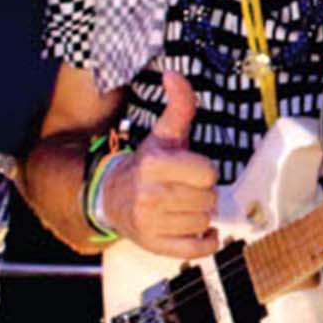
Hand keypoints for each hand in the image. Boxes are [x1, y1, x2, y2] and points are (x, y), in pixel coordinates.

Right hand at [105, 72, 218, 257]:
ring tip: (182, 206)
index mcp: (154, 164)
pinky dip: (205, 241)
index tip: (190, 170)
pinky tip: (198, 230)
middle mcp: (150, 194)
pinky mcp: (155, 245)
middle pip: (208, 198)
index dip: (204, 171)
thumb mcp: (164, 134)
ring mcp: (151, 222)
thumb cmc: (148, 165)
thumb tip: (174, 74)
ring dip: (200, 215)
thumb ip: (179, 105)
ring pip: (204, 221)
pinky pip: (197, 249)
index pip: (208, 172)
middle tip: (184, 189)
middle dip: (202, 193)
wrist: (113, 198)